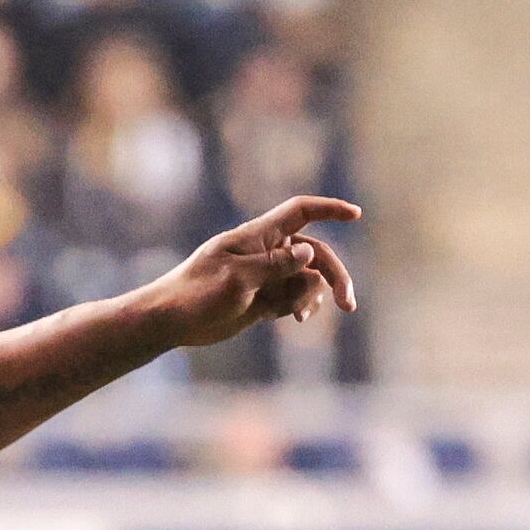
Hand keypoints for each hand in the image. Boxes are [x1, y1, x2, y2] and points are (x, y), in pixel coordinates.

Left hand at [146, 194, 363, 349]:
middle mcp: (266, 252)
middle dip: (334, 275)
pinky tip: (298, 318)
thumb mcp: (238, 279)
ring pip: (308, 278)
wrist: (172, 320)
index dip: (329, 209)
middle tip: (347, 303)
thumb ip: (275, 265)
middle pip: (316, 253)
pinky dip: (303, 305)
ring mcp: (267, 275)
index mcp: (258, 236)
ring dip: (315, 295)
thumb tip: (310, 251)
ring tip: (300, 315)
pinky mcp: (265, 298)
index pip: (300, 212)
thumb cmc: (197, 293)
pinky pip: (296, 296)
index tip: (356, 214)